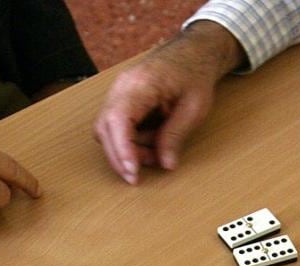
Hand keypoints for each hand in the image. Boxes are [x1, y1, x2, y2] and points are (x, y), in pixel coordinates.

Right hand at [95, 21, 244, 183]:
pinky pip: (116, 127)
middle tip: (138, 177)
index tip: (132, 172)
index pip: (118, 119)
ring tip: (155, 155)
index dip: (122, 149)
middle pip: (105, 128)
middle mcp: (123, 86)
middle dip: (119, 157)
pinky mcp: (122, 100)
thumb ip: (176, 136)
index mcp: (142, 83)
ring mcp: (119, 92)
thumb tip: (165, 164)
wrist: (193, 53)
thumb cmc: (194, 75)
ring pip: (107, 130)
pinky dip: (130, 142)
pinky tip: (150, 144)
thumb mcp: (194, 108)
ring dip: (127, 150)